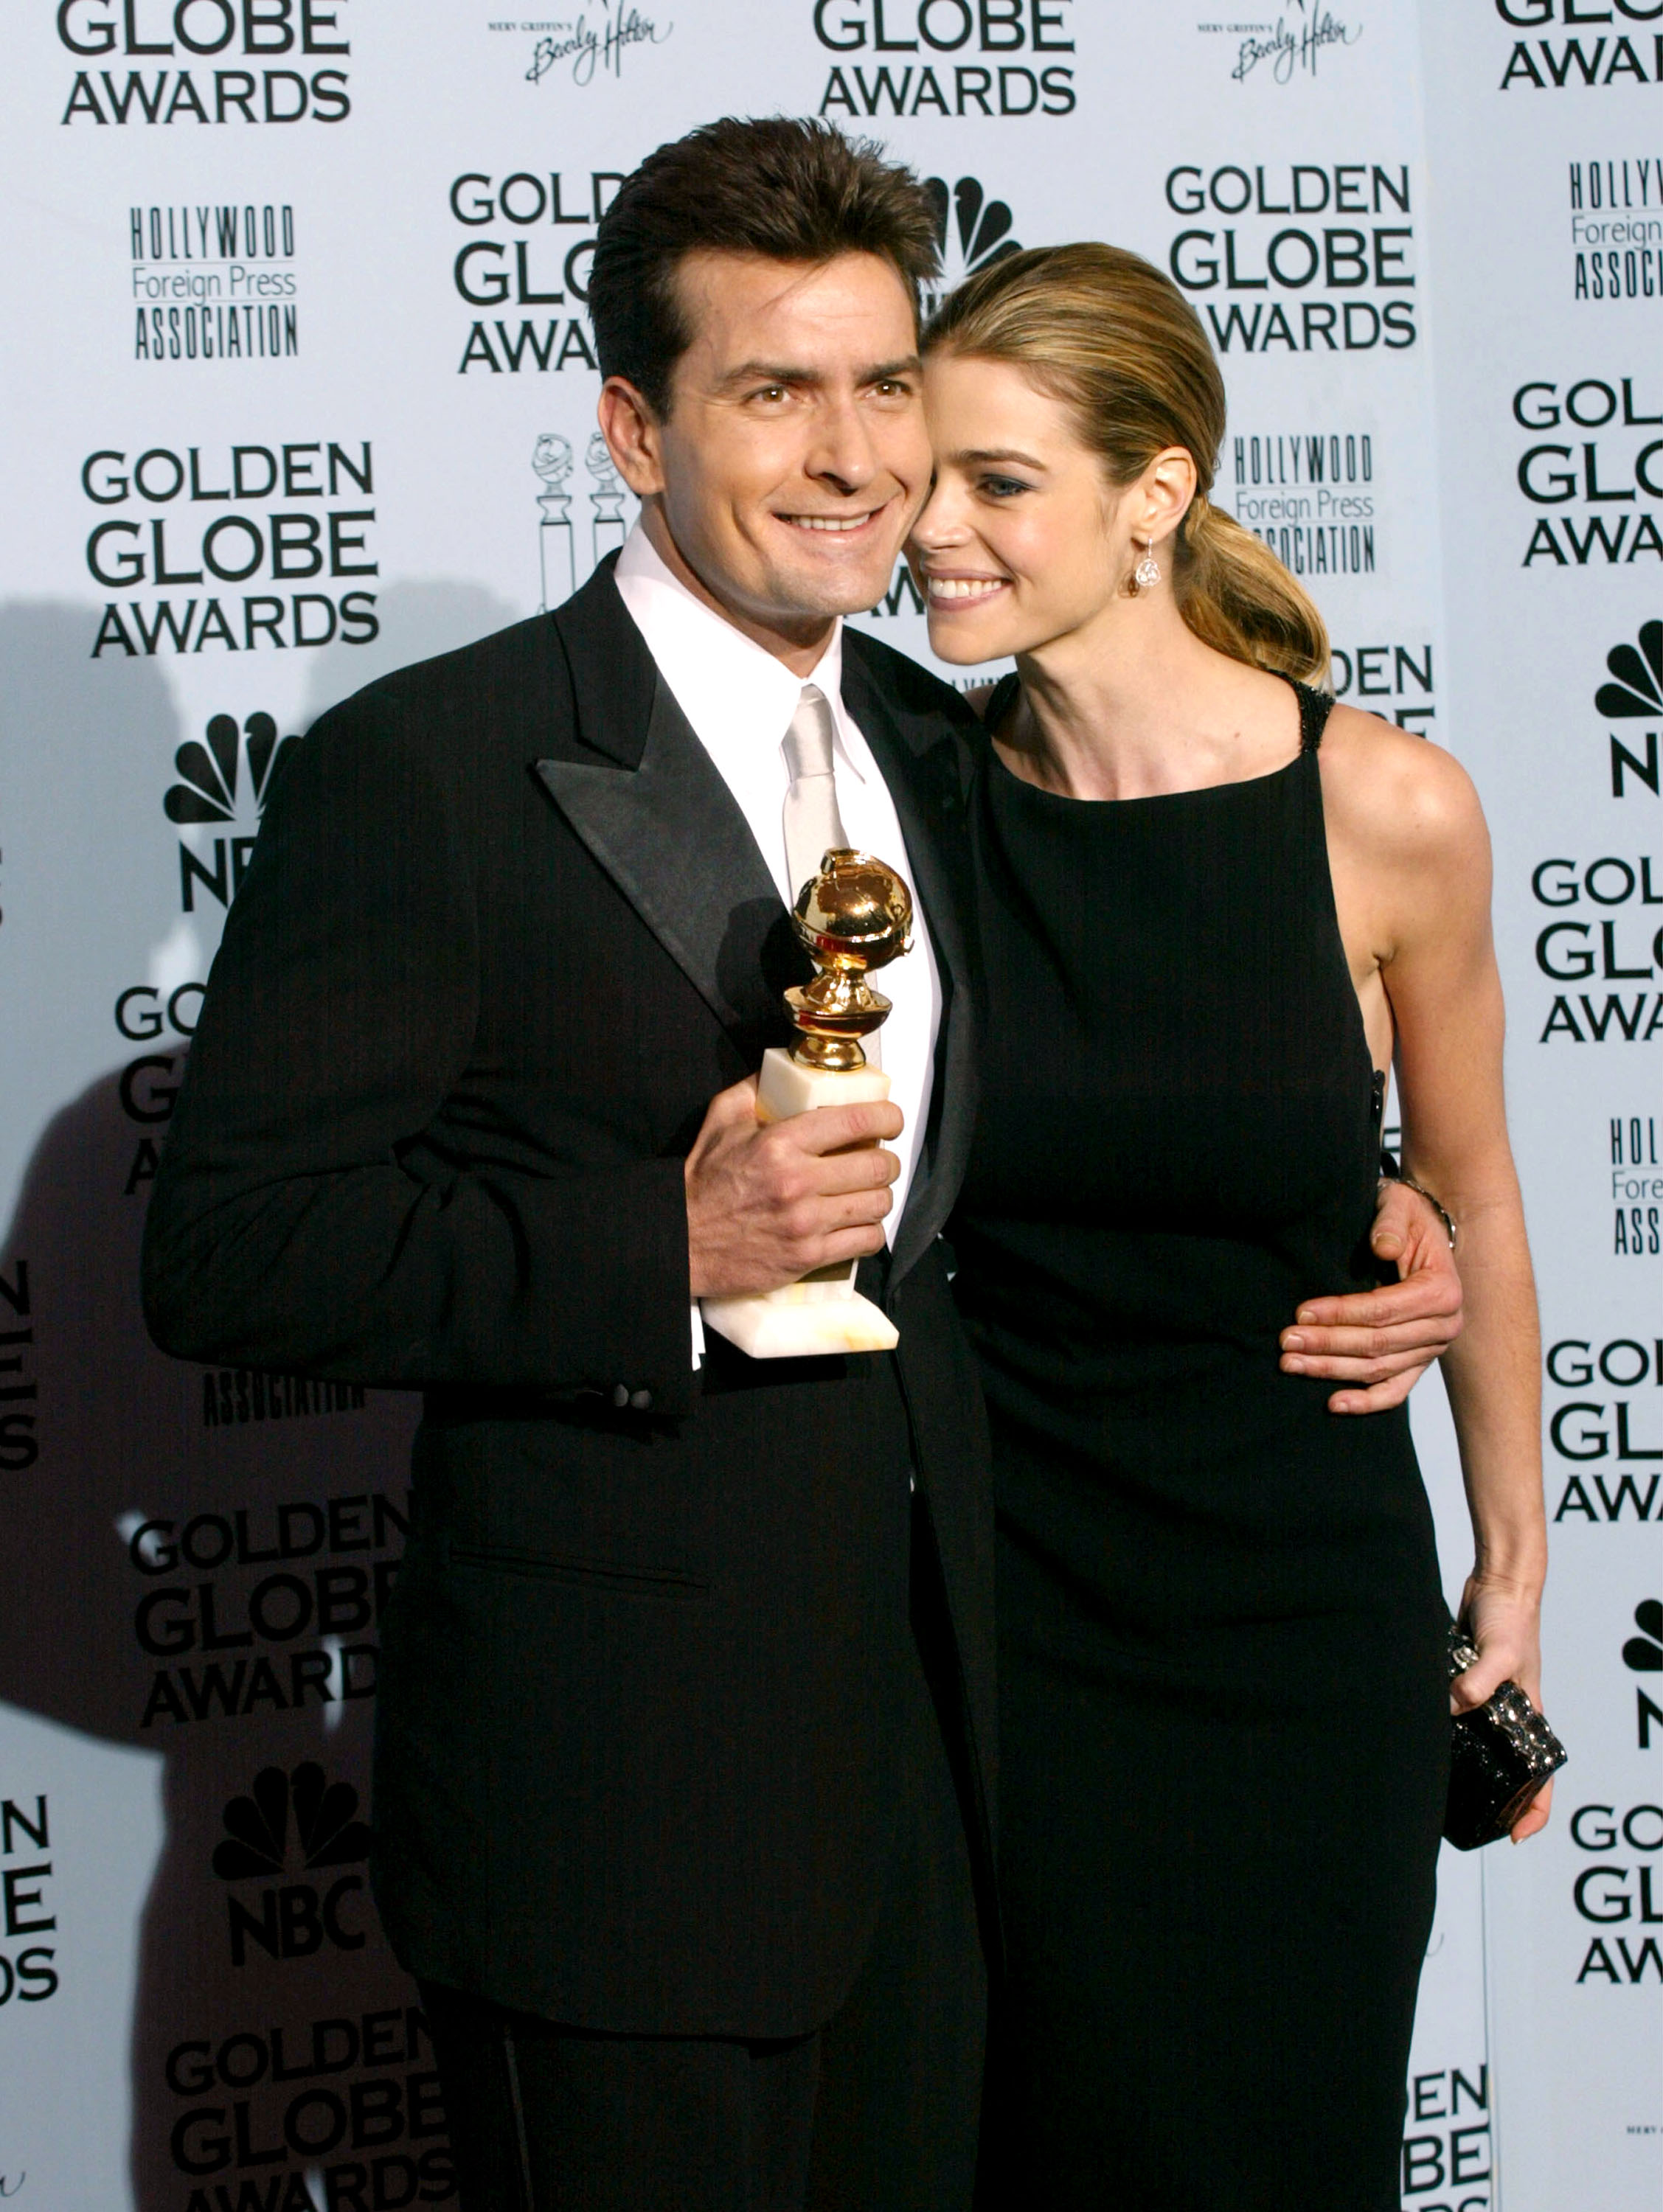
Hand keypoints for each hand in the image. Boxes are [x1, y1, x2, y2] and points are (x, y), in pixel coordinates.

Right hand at [684, 1076, 901, 1298]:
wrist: (682, 1241)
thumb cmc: (703, 1182)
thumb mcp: (722, 1120)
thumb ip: (754, 1088)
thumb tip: (785, 1069)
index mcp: (781, 1143)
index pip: (856, 1121)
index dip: (888, 1117)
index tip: (890, 1119)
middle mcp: (798, 1182)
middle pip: (878, 1165)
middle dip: (887, 1159)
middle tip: (878, 1158)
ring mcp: (806, 1223)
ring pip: (878, 1204)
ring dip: (880, 1195)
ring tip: (869, 1191)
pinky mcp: (808, 1256)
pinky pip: (866, 1241)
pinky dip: (871, 1231)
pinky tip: (859, 1223)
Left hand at [1279, 1180, 1463, 1413]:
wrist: (1427, 1230)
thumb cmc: (1408, 1217)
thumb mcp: (1400, 1206)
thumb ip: (1391, 1223)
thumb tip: (1381, 1247)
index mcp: (1442, 1291)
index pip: (1383, 1310)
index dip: (1340, 1314)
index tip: (1301, 1313)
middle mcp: (1445, 1326)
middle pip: (1377, 1344)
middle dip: (1327, 1344)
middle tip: (1285, 1341)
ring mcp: (1432, 1349)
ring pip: (1379, 1369)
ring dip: (1333, 1370)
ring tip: (1291, 1364)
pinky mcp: (1419, 1362)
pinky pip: (1395, 1391)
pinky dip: (1366, 1401)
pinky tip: (1333, 1404)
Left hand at [1453, 1571, 1551, 1843]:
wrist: (1495, 1584)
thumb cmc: (1512, 1619)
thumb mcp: (1501, 1654)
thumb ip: (1480, 1682)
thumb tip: (1455, 1706)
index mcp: (1530, 1716)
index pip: (1542, 1778)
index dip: (1533, 1812)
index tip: (1513, 1837)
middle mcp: (1508, 1713)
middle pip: (1505, 1768)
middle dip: (1491, 1797)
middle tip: (1462, 1819)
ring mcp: (1483, 1698)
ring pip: (1473, 1741)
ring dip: (1459, 1760)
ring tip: (1432, 1786)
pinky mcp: (1462, 1680)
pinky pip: (1450, 1710)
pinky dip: (1438, 1722)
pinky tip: (1414, 1735)